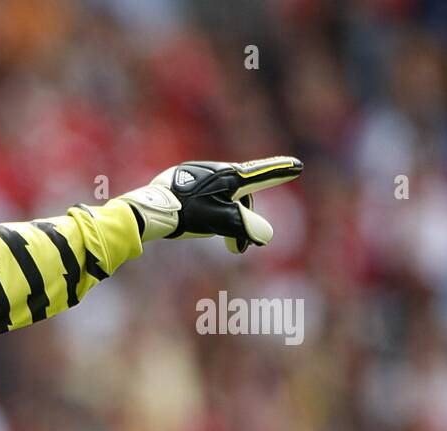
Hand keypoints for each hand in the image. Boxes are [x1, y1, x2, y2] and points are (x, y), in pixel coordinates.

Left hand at [116, 156, 303, 252]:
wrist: (150, 209)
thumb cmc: (187, 214)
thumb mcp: (222, 221)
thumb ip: (246, 226)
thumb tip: (266, 235)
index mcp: (229, 176)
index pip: (261, 175)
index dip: (279, 172)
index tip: (295, 166)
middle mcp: (215, 170)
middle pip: (241, 194)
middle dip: (245, 220)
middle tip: (241, 248)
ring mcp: (197, 174)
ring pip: (222, 198)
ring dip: (226, 219)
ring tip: (222, 242)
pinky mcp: (181, 181)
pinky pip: (204, 197)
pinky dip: (209, 212)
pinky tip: (198, 224)